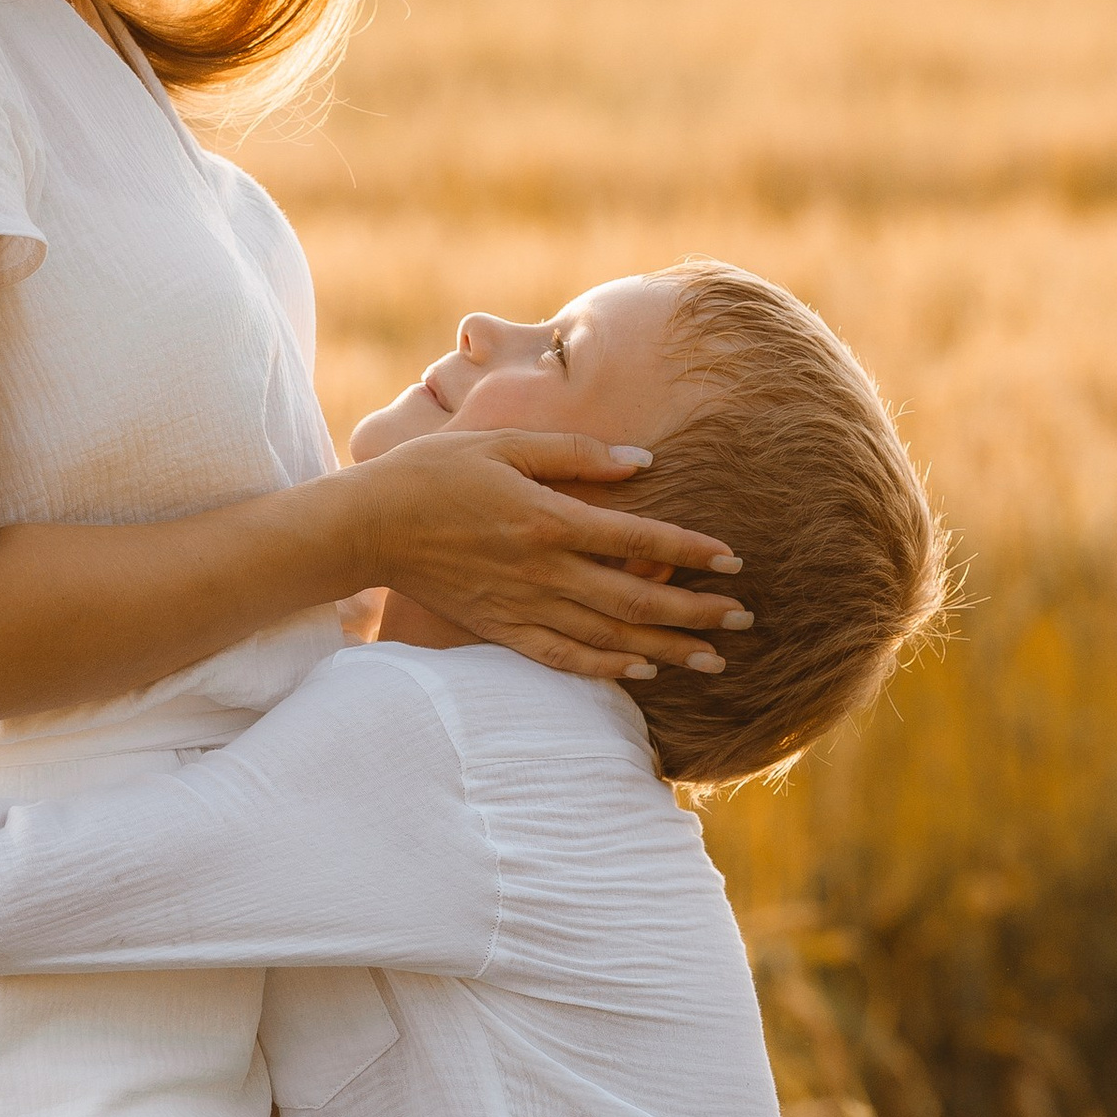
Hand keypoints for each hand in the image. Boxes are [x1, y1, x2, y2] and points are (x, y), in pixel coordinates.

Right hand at [354, 429, 751, 681]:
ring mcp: (523, 606)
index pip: (640, 540)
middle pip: (638, 600)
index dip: (692, 552)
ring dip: (667, 650)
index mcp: (549, 519)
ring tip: (714, 659)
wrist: (369, 526)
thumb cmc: (435, 473)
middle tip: (747, 619)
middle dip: (699, 612)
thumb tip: (642, 463)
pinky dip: (606, 667)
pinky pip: (563, 657)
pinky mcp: (502, 628)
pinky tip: (642, 673)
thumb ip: (575, 452)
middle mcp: (544, 571)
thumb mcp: (504, 442)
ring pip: (610, 636)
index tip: (734, 560)